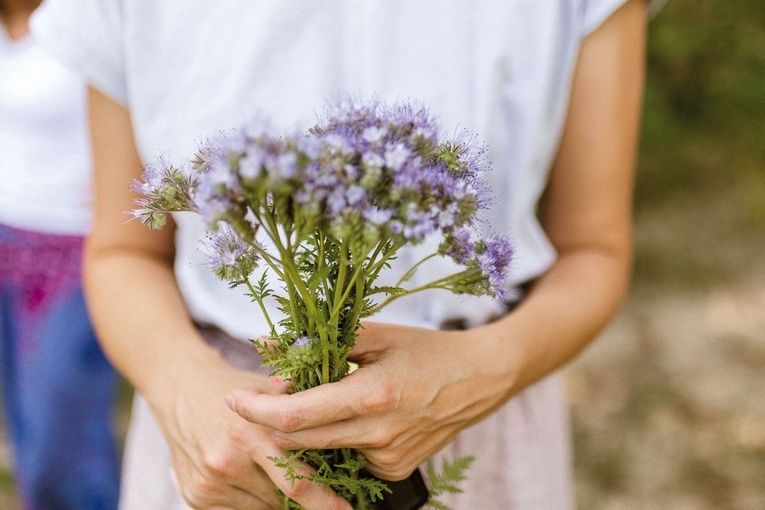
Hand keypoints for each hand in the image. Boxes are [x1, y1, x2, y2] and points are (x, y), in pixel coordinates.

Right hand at [147, 343, 352, 509]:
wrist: (179, 385)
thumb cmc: (233, 385)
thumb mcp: (268, 387)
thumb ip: (300, 408)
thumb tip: (340, 424)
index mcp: (250, 434)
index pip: (297, 480)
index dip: (325, 499)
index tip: (346, 506)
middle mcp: (228, 462)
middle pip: (281, 501)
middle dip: (308, 505)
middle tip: (335, 507)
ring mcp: (211, 483)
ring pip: (262, 508)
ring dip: (279, 500)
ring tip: (286, 480)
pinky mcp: (196, 497)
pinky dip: (255, 501)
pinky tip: (259, 481)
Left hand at [226, 322, 516, 480]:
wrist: (480, 379)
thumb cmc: (427, 350)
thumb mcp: (377, 336)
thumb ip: (321, 341)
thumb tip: (269, 343)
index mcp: (371, 395)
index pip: (295, 415)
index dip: (256, 410)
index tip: (232, 399)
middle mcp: (377, 435)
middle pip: (299, 443)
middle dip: (270, 425)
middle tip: (256, 401)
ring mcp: (387, 458)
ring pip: (322, 453)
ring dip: (303, 433)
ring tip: (310, 402)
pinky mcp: (395, 471)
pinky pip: (348, 459)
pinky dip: (336, 441)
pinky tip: (348, 417)